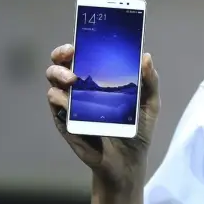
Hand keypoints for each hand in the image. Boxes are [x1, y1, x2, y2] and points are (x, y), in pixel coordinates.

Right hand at [46, 44, 159, 188]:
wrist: (127, 162)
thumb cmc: (137, 129)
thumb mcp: (149, 103)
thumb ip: (149, 81)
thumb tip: (146, 56)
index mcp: (100, 79)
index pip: (84, 55)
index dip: (78, 45)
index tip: (80, 41)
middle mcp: (82, 88)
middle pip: (61, 63)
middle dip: (60, 54)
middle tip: (70, 56)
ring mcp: (71, 103)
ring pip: (54, 80)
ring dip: (59, 74)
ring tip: (72, 80)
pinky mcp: (65, 120)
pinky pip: (55, 103)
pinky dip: (60, 97)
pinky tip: (69, 100)